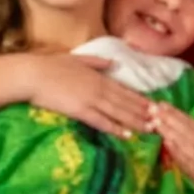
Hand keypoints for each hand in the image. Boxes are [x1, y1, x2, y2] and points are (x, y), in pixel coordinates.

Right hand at [0, 52, 150, 137]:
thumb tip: (115, 64)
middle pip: (126, 102)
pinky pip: (101, 121)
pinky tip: (127, 134)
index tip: (155, 105)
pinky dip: (115, 128)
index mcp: (99, 76)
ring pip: (118, 112)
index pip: (125, 90)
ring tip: (151, 129)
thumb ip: (97, 62)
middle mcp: (99, 87)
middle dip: (144, 112)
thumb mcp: (77, 59)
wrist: (32, 74)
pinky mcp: (80, 110)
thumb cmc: (50, 66)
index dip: (141, 99)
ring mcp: (90, 99)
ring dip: (136, 121)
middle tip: (161, 121)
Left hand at [149, 102, 193, 183]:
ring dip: (170, 133)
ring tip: (155, 123)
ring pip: (186, 144)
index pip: (193, 123)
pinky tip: (166, 143)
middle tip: (153, 109)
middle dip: (170, 119)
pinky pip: (186, 161)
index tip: (162, 103)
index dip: (177, 113)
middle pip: (188, 131)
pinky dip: (177, 152)